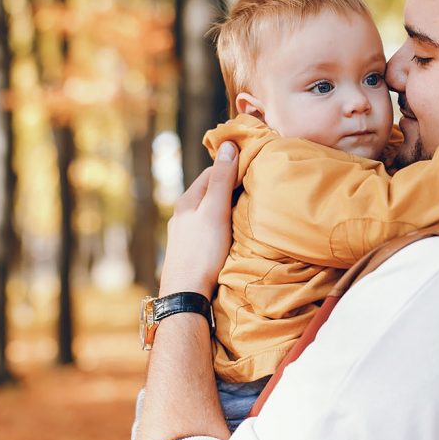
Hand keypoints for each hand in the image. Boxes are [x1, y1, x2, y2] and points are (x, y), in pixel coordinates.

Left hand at [158, 141, 238, 297]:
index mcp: (187, 201)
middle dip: (231, 188)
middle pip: (210, 193)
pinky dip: (222, 226)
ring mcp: (185, 235)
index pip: (212, 173)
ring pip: (209, 213)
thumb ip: (223, 179)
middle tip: (256, 189)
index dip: (232, 167)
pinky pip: (209, 231)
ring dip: (227, 209)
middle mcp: (182, 215)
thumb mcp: (216, 210)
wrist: (186, 295)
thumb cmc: (202, 251)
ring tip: (248, 211)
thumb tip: (229, 145)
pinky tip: (233, 235)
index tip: (253, 168)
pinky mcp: (191, 252)